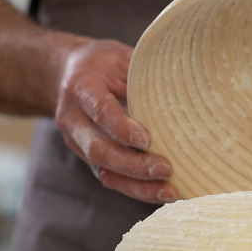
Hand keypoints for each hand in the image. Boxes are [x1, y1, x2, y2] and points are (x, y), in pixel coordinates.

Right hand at [55, 39, 180, 202]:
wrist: (66, 76)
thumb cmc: (102, 64)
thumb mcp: (120, 56)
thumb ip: (142, 72)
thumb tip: (184, 82)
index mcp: (81, 88)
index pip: (100, 111)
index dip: (122, 128)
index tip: (148, 140)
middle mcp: (73, 120)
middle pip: (99, 150)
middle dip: (134, 164)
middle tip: (167, 168)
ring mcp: (79, 143)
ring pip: (104, 171)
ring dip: (138, 185)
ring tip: (171, 192)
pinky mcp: (90, 159)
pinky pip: (112, 179)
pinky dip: (138, 190)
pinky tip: (163, 194)